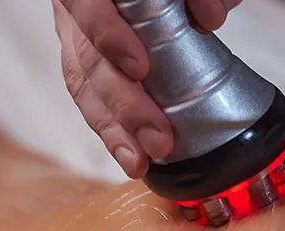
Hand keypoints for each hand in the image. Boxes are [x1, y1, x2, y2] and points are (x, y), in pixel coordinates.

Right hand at [52, 0, 242, 177]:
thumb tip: (209, 17)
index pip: (85, 4)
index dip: (106, 36)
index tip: (140, 68)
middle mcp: (76, 10)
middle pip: (88, 61)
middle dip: (125, 106)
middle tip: (158, 137)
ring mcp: (76, 38)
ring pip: (85, 88)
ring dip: (115, 130)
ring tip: (139, 161)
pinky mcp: (85, 66)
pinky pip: (91, 101)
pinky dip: (113, 131)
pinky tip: (131, 156)